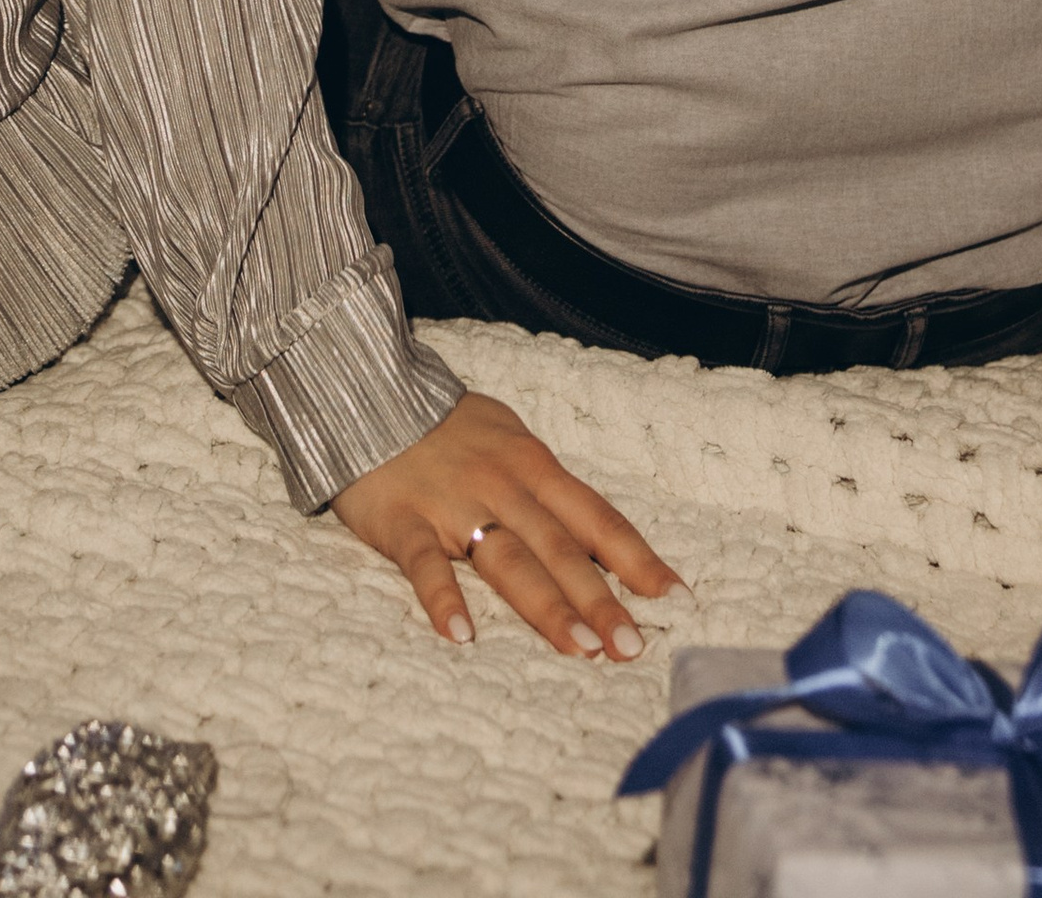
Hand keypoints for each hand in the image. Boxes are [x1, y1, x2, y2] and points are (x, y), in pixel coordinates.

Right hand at [333, 389, 681, 652]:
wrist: (367, 390)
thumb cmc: (448, 427)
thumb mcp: (508, 441)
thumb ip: (545, 490)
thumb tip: (595, 539)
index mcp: (532, 465)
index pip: (595, 517)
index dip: (635, 558)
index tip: (674, 598)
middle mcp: (502, 485)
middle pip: (560, 548)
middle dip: (601, 599)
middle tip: (632, 648)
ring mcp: (453, 504)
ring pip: (508, 560)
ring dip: (547, 607)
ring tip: (582, 650)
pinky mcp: (403, 522)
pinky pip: (425, 564)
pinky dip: (443, 599)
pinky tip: (461, 635)